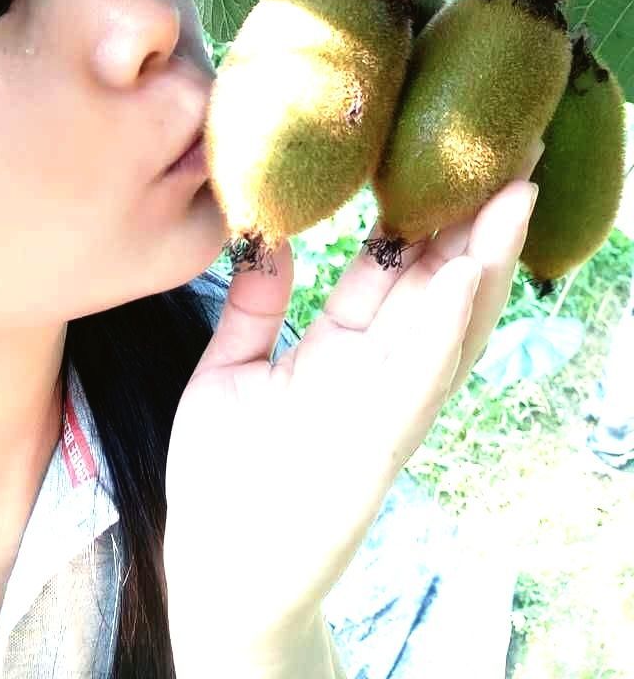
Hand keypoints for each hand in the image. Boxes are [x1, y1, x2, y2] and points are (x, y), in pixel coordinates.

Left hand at [164, 143, 542, 659]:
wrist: (214, 575)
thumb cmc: (223, 477)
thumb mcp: (229, 371)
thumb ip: (254, 306)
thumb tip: (267, 236)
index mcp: (339, 352)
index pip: (392, 270)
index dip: (423, 215)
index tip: (440, 156)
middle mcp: (373, 372)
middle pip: (437, 284)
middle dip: (475, 221)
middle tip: (506, 151)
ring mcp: (382, 405)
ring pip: (449, 320)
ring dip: (485, 256)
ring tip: (513, 190)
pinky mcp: (378, 441)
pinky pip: (421, 371)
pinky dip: (447, 319)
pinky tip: (470, 268)